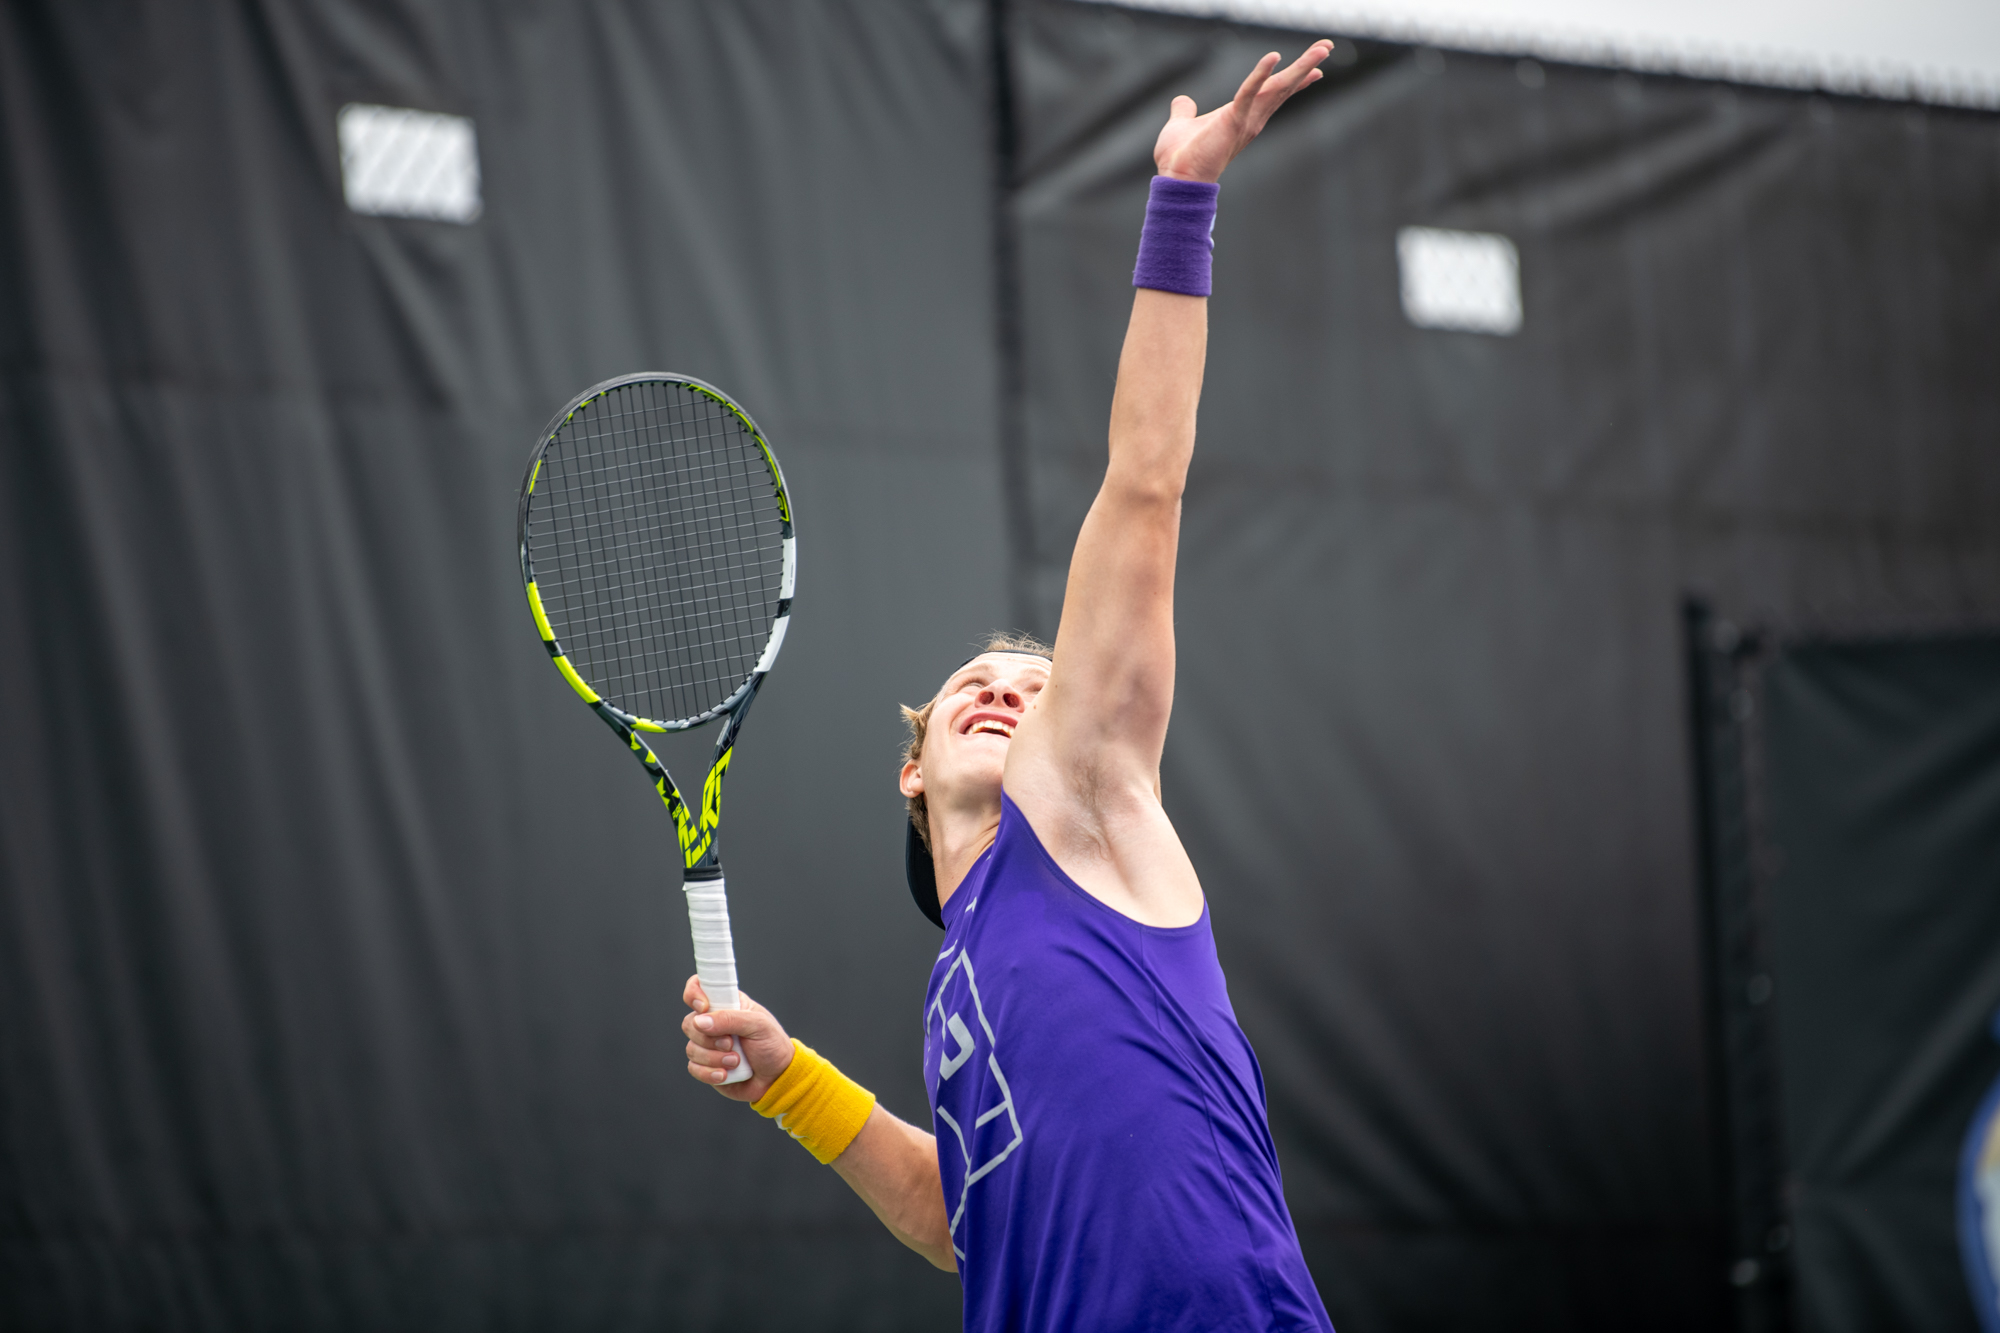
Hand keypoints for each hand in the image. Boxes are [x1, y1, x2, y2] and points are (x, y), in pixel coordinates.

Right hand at [681, 975, 795, 1101]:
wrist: (777, 1077)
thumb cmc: (772, 1045)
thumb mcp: (758, 1025)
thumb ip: (730, 1019)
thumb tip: (700, 1021)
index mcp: (727, 1004)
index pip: (699, 988)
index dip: (694, 994)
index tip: (703, 1007)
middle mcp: (714, 1023)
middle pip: (690, 1023)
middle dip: (709, 1038)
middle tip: (730, 1043)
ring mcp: (708, 1045)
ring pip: (691, 1048)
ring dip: (714, 1058)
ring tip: (736, 1061)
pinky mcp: (706, 1066)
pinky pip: (694, 1068)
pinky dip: (709, 1073)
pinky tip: (725, 1075)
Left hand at [1153, 40, 1334, 183]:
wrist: (1177, 178)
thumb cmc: (1180, 157)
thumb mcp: (1182, 125)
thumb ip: (1184, 111)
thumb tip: (1182, 102)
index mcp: (1241, 116)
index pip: (1272, 94)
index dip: (1293, 80)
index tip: (1315, 71)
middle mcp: (1251, 119)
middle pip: (1283, 87)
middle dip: (1305, 67)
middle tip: (1326, 47)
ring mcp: (1245, 120)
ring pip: (1278, 87)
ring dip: (1300, 67)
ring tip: (1322, 49)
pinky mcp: (1233, 121)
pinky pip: (1248, 92)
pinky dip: (1260, 74)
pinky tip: (1273, 56)